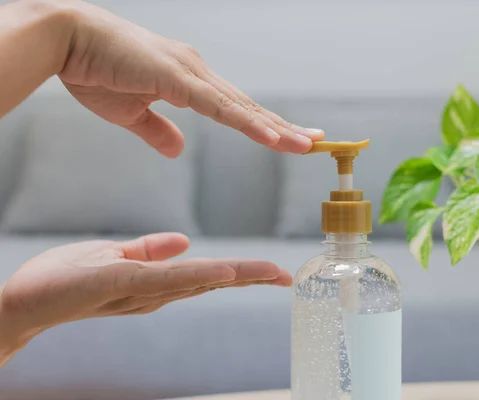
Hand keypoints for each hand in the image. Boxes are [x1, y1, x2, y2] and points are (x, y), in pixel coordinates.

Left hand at [0, 232, 290, 363]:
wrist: (22, 299)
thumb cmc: (64, 279)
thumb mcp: (115, 258)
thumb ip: (150, 251)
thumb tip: (184, 241)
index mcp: (157, 282)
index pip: (207, 274)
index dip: (242, 272)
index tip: (274, 272)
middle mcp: (156, 292)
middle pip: (212, 281)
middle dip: (251, 278)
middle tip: (286, 276)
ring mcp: (142, 290)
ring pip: (198, 281)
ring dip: (236, 277)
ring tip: (270, 273)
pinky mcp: (122, 285)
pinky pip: (166, 279)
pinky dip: (198, 275)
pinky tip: (223, 271)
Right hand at [53, 0, 323, 156]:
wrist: (65, 39)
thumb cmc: (95, 69)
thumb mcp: (130, 113)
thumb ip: (157, 130)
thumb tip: (178, 149)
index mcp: (190, 82)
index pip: (237, 110)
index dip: (265, 125)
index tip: (292, 138)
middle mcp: (198, 74)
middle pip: (248, 108)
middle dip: (284, 127)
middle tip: (317, 142)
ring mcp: (190, 72)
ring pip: (241, 107)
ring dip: (275, 128)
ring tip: (305, 144)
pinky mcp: (175, 76)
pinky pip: (218, 106)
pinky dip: (246, 123)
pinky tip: (270, 137)